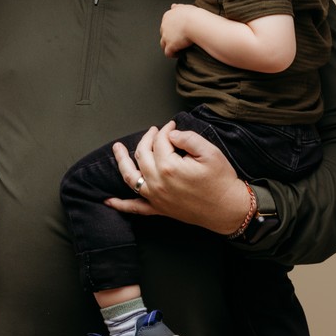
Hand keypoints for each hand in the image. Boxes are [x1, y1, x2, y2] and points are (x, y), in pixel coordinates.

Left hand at [105, 121, 251, 232]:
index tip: (171, 125)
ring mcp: (156, 197)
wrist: (228, 209)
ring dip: (121, 162)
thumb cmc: (221, 181)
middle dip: (147, 139)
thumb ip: (188, 138)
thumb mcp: (210, 152)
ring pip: (131, 177)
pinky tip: (108, 201)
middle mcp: (158, 182)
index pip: (160, 142)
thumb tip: (171, 134)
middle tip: (154, 131)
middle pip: (143, 154)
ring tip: (116, 149)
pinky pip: (134, 208)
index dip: (165, 130)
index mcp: (170, 167)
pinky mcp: (158, 209)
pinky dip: (120, 204)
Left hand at [159, 3, 197, 56]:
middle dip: (169, 37)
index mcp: (167, 16)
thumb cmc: (193, 15)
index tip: (177, 31)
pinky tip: (178, 54)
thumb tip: (173, 6)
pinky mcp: (170, 46)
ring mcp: (166, 37)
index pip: (166, 24)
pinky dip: (172, 54)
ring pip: (163, 44)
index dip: (171, 28)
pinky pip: (168, 53)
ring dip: (168, 46)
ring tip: (176, 49)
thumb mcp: (184, 7)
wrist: (195, 23)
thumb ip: (177, 7)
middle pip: (163, 33)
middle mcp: (164, 26)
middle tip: (178, 40)